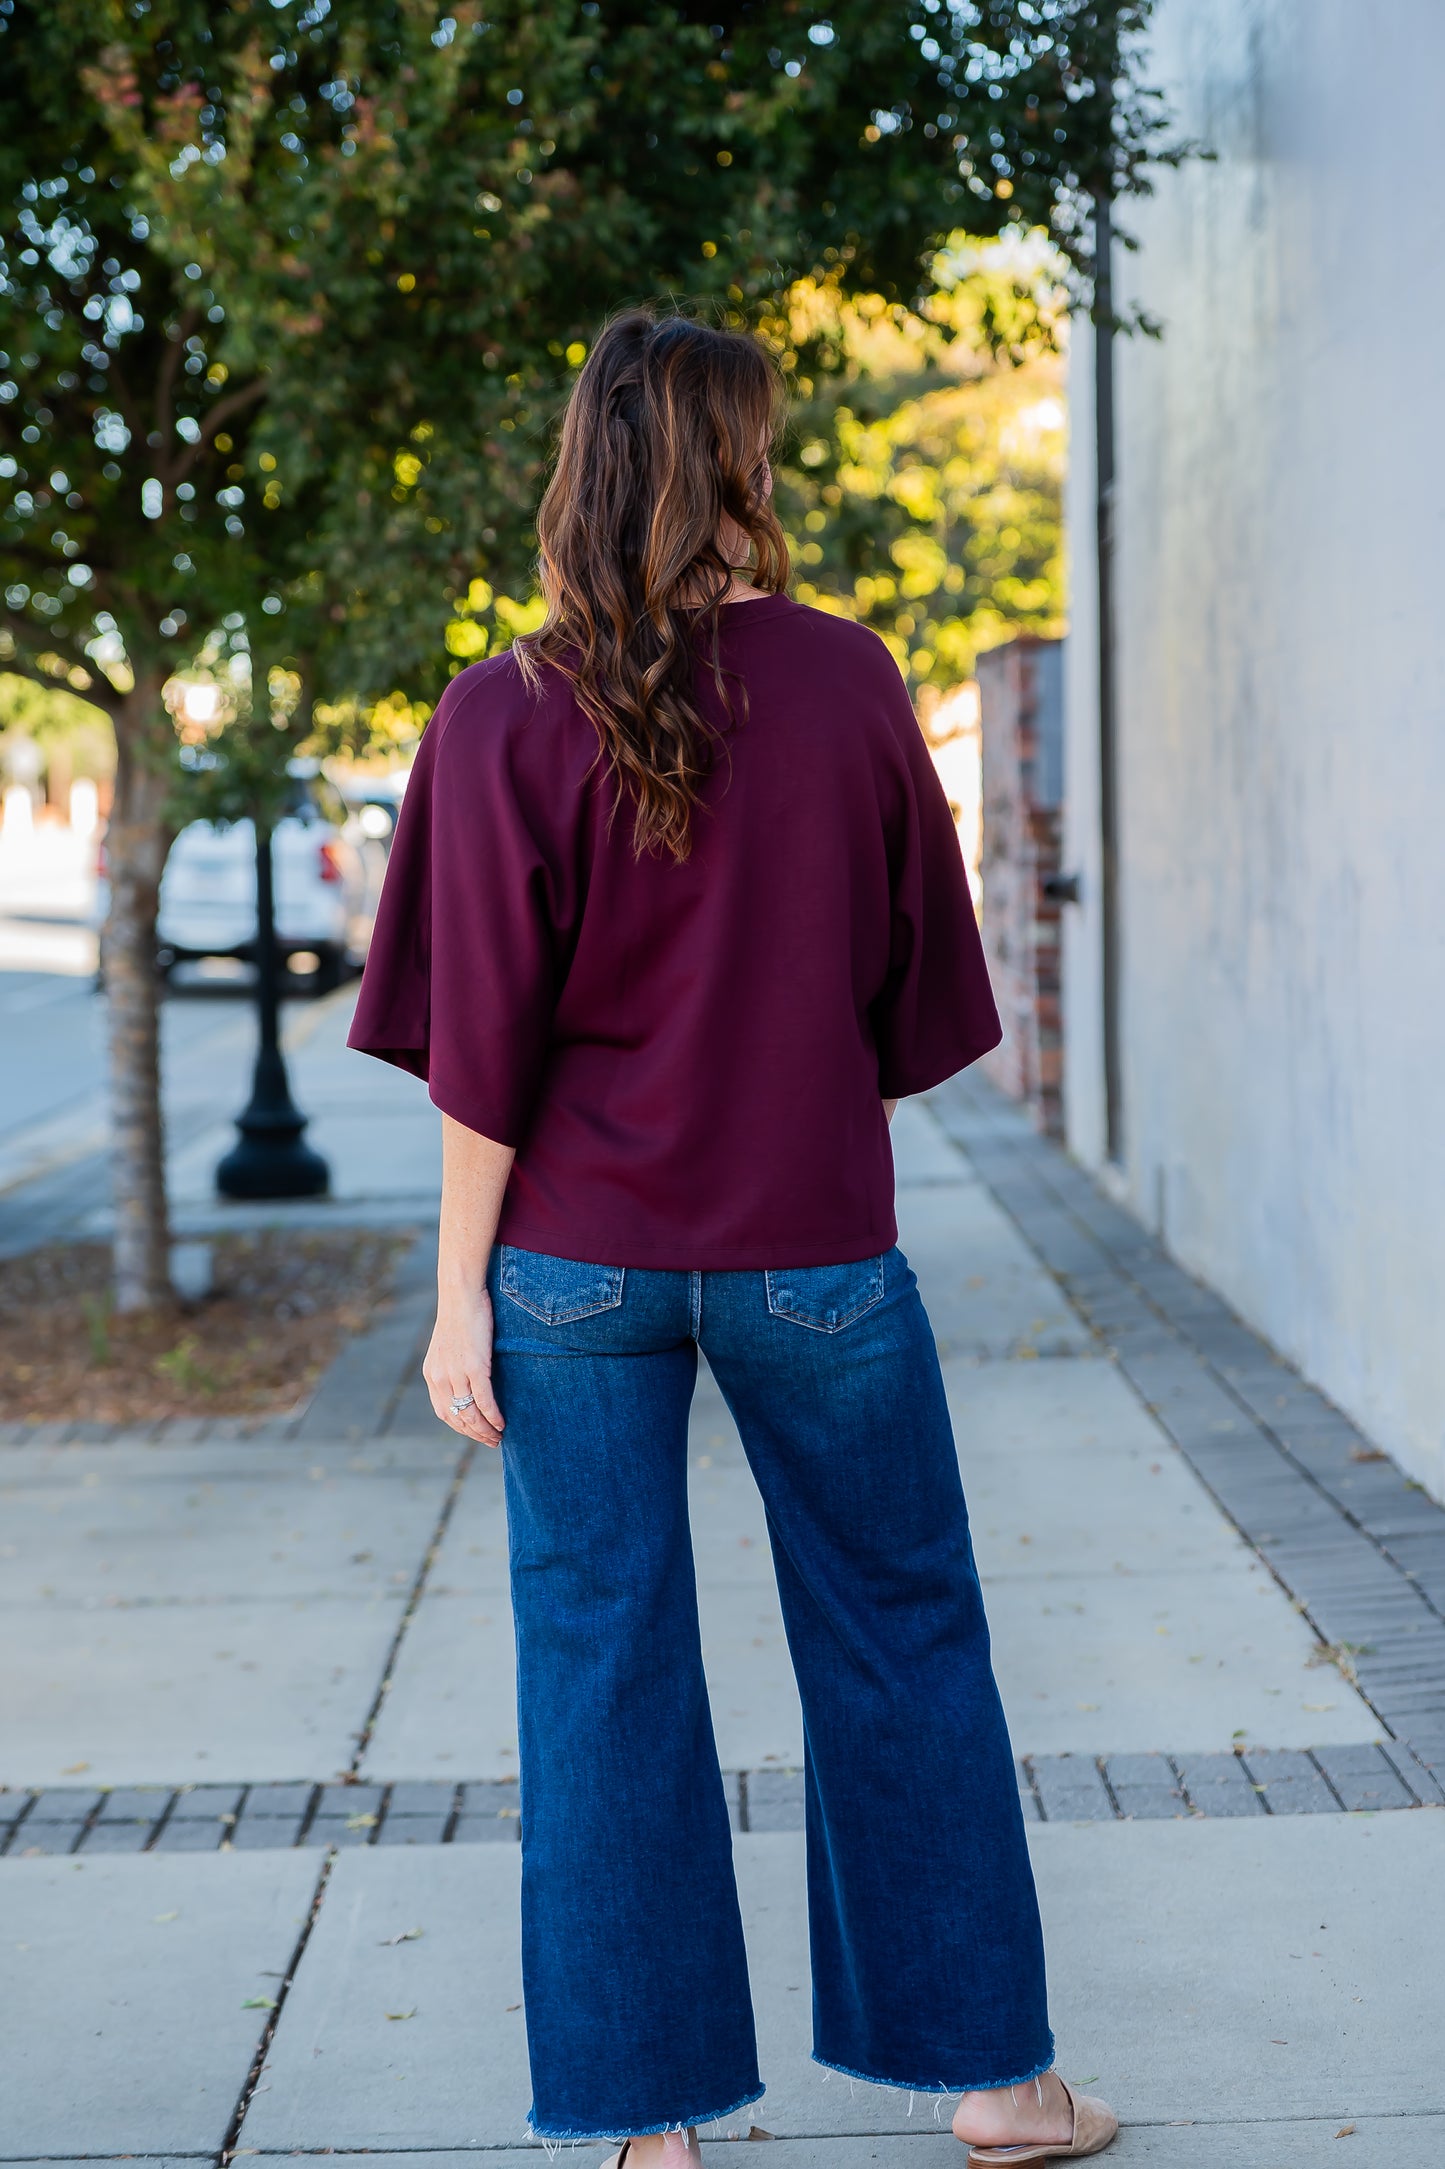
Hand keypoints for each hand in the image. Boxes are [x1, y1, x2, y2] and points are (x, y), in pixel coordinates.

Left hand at [424, 1287, 505, 1446]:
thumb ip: (454, 1364)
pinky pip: (484, 1401)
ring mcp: (456, 1373)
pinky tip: (502, 1423)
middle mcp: (440, 1378)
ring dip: (485, 1430)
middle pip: (457, 1418)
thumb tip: (468, 1378)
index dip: (461, 1427)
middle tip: (492, 1441)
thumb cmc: (461, 1314)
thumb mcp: (449, 1344)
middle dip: (475, 1434)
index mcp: (432, 1374)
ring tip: (499, 1436)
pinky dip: (493, 1416)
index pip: (444, 1412)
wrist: (461, 1293)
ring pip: (471, 1414)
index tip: (476, 1434)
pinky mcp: (474, 1366)